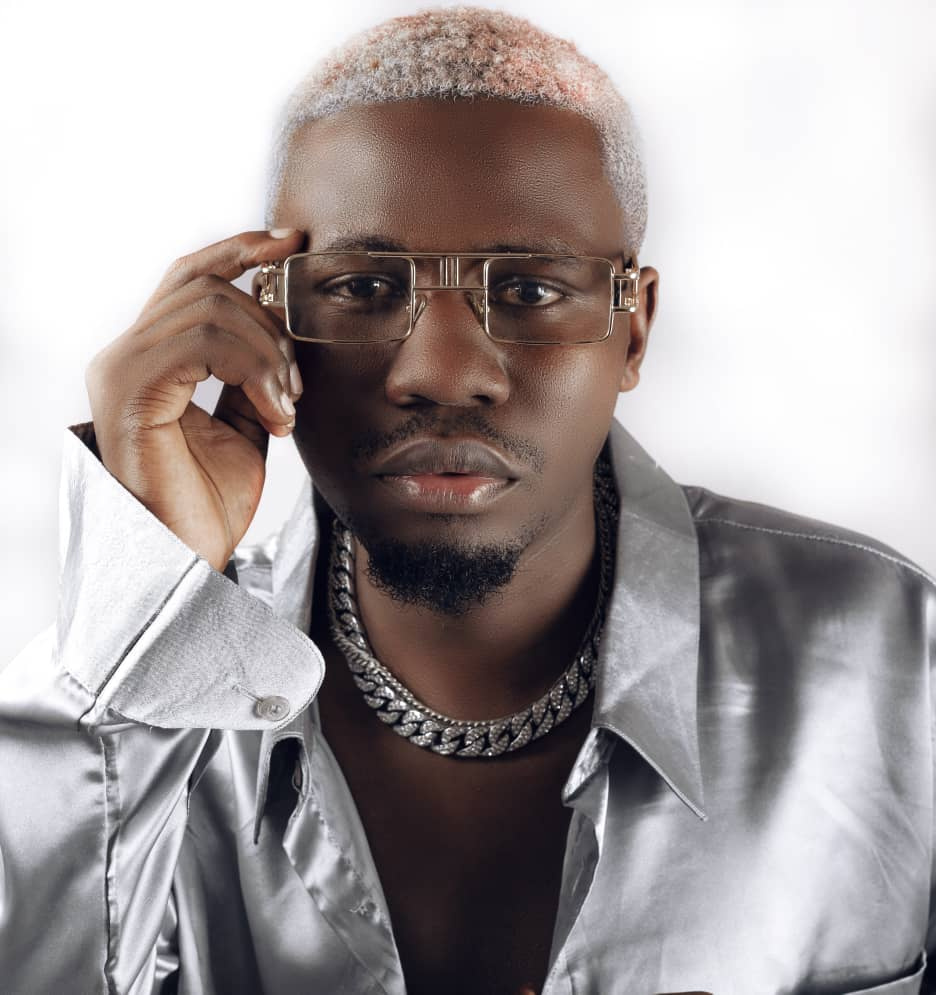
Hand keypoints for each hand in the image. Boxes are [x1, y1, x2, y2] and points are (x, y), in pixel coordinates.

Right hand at [85, 229, 305, 571]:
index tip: (292, 243)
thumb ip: (252, 375)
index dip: (240, 249)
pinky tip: (273, 414)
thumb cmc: (208, 503)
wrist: (188, 559)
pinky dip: (253, 369)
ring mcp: (120, 368)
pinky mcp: (130, 389)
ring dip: (267, 353)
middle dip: (269, 324)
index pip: (189, 277)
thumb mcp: (245, 427)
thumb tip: (279, 327)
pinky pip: (201, 341)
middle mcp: (124, 354)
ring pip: (208, 307)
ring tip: (284, 406)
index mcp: (149, 357)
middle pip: (205, 284)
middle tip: (295, 384)